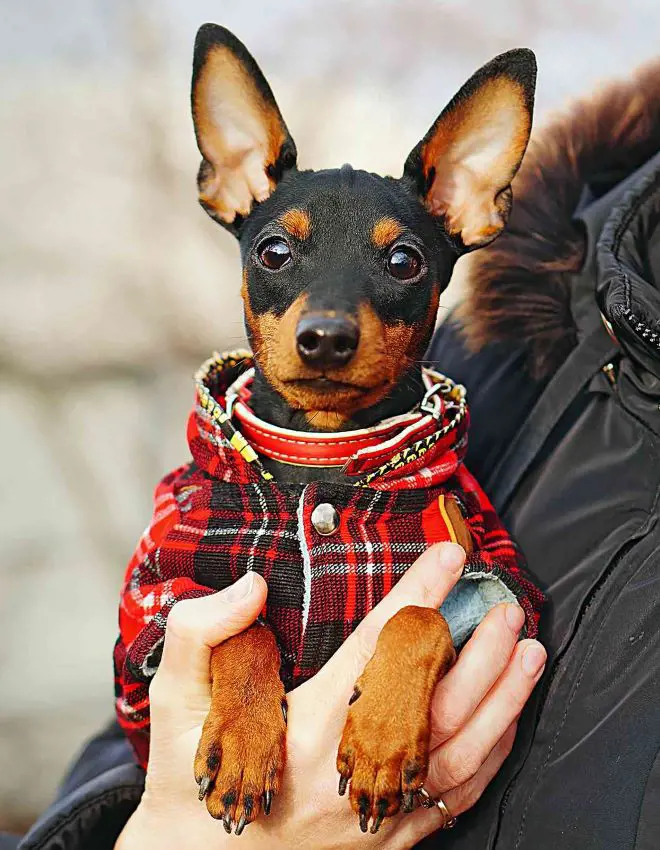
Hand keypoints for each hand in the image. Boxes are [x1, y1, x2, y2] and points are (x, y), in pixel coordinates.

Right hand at [116, 544, 545, 849]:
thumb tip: (250, 586)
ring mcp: (376, 809)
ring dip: (503, 700)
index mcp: (304, 728)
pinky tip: (508, 722)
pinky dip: (491, 757)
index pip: (375, 647)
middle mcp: (351, 769)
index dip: (416, 596)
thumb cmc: (192, 777)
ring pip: (460, 752)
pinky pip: (455, 798)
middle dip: (481, 652)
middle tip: (508, 605)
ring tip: (529, 652)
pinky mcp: (388, 837)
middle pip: (435, 703)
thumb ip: (200, 633)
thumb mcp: (177, 701)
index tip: (449, 556)